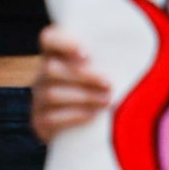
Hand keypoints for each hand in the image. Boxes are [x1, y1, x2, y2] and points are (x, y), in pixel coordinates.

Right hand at [32, 24, 112, 138]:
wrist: (83, 131)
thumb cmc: (98, 91)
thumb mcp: (99, 71)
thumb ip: (106, 59)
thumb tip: (129, 50)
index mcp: (56, 55)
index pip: (49, 39)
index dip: (64, 43)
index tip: (88, 55)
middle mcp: (43, 75)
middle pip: (51, 68)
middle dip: (83, 76)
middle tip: (109, 83)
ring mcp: (38, 99)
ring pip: (52, 93)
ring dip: (83, 96)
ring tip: (107, 100)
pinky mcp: (40, 121)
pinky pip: (51, 118)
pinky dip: (74, 115)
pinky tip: (93, 115)